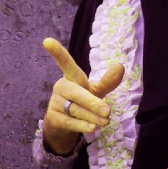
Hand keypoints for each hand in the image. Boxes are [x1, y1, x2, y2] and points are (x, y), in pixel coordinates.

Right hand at [42, 38, 123, 154]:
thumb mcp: (95, 91)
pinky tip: (92, 127)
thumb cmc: (81, 101)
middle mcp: (61, 87)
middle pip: (77, 94)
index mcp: (71, 77)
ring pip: (76, 110)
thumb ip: (107, 81)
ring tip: (105, 121)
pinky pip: (70, 122)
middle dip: (92, 103)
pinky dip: (83, 125)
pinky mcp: (53, 117)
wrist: (63, 123)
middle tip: (107, 111)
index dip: (57, 52)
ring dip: (93, 117)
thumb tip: (120, 66)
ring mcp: (55, 102)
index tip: (47, 41)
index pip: (65, 63)